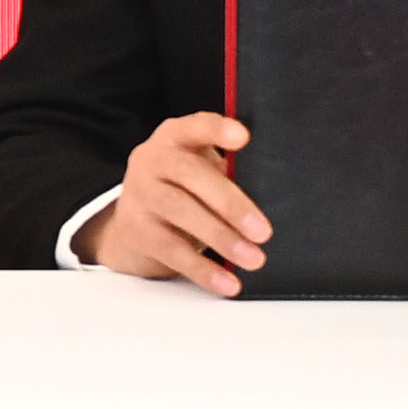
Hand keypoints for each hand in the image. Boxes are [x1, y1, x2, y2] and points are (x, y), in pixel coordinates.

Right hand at [93, 109, 267, 288]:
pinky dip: (203, 270)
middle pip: (190, 175)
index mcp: (175, 137)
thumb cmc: (182, 189)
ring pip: (181, 212)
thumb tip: (275, 191)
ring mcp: (140, 195)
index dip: (217, 130)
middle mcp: (152, 161)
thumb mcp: (200, 170)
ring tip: (254, 258)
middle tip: (263, 231)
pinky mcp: (138, 231)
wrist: (132, 223)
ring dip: (222, 238)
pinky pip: (173, 251)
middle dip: (230, 203)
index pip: (195, 126)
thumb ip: (227, 171)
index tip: (243, 137)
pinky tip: (228, 282)